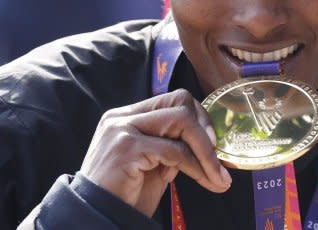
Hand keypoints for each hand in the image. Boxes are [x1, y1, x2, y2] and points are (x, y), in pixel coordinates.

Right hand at [79, 89, 231, 216]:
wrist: (96, 219)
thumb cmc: (124, 196)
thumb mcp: (154, 166)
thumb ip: (173, 148)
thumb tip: (207, 142)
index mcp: (127, 116)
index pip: (173, 100)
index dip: (200, 119)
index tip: (215, 145)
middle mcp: (122, 117)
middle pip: (180, 101)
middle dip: (206, 130)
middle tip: (220, 160)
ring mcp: (122, 129)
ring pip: (182, 121)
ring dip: (206, 152)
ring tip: (218, 177)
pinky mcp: (126, 147)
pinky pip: (175, 150)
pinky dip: (196, 166)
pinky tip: (204, 181)